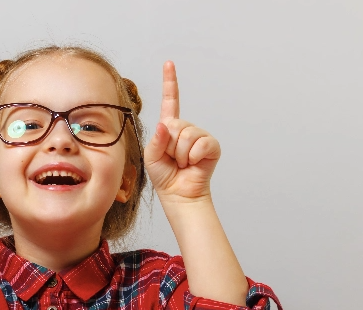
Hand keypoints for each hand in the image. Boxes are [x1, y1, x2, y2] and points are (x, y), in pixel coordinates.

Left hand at [144, 61, 220, 201]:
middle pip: (175, 125)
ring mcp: (200, 136)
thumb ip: (155, 140)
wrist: (179, 193)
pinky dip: (193, 157)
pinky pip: (200, 144)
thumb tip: (166, 125)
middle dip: (170, 146)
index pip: (170, 101)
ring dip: (180, 154)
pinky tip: (193, 164)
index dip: (170, 82)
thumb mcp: (151, 156)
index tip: (169, 63)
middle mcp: (186, 128)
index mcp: (170, 127)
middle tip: (173, 160)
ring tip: (182, 163)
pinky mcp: (211, 145)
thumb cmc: (164, 176)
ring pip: (186, 136)